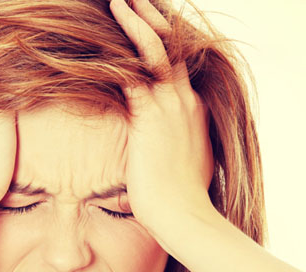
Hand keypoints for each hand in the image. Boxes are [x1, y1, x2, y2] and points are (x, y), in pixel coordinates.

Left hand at [109, 0, 214, 228]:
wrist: (183, 217)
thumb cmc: (179, 199)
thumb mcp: (185, 165)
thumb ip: (180, 145)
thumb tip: (171, 148)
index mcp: (194, 111)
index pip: (179, 67)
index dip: (164, 45)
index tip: (149, 29)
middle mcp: (187, 100)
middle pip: (173, 48)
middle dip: (154, 21)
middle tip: (135, 1)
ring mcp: (172, 104)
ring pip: (157, 49)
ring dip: (138, 21)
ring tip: (121, 0)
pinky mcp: (153, 113)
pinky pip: (137, 67)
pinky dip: (124, 42)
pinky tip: (111, 23)